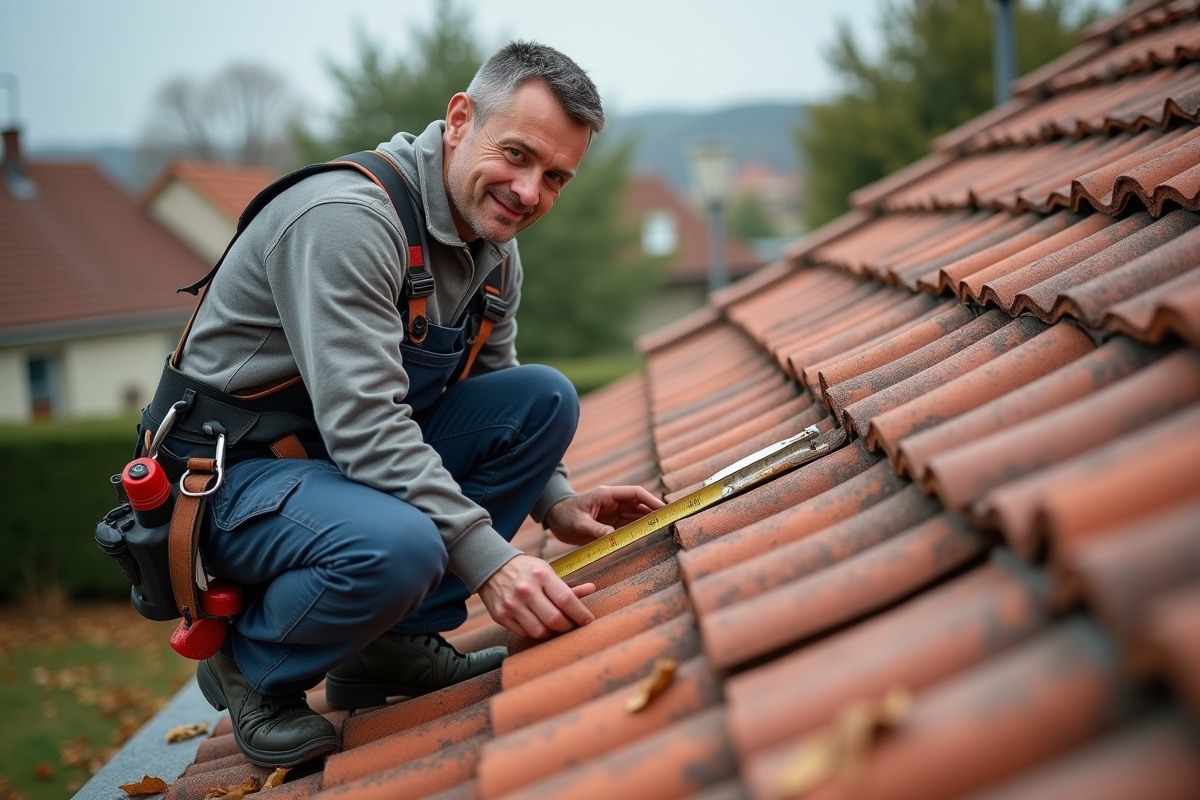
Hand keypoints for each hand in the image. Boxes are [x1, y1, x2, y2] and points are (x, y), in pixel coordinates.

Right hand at [479, 555, 596, 638]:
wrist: (491, 568)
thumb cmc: (526, 570)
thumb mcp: (547, 571)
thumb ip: (567, 585)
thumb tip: (591, 589)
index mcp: (541, 575)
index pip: (566, 600)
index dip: (581, 614)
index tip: (588, 621)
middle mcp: (526, 590)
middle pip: (554, 620)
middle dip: (567, 627)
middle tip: (571, 625)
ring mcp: (511, 604)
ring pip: (539, 632)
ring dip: (551, 632)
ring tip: (554, 626)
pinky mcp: (500, 615)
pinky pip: (524, 634)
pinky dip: (534, 632)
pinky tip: (536, 623)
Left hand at [543, 485, 664, 545]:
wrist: (554, 520)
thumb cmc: (565, 515)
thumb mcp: (578, 523)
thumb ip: (595, 529)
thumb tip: (612, 536)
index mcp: (607, 495)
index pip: (635, 494)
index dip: (650, 500)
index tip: (662, 509)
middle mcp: (613, 503)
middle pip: (639, 505)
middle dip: (653, 512)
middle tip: (668, 522)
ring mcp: (613, 514)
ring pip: (635, 516)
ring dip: (646, 522)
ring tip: (661, 530)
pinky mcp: (610, 524)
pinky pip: (627, 527)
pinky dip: (637, 531)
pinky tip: (646, 536)